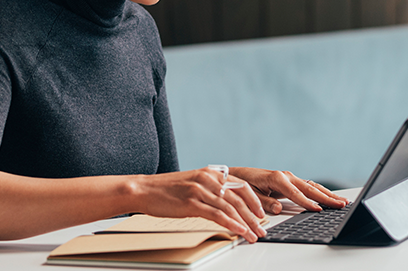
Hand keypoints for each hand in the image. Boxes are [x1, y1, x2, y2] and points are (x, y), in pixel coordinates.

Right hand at [132, 168, 267, 241]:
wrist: (144, 189)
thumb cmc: (167, 190)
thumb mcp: (193, 184)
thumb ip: (211, 189)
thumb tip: (228, 204)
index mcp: (211, 173)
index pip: (241, 186)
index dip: (255, 201)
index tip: (263, 214)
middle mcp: (209, 179)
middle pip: (240, 198)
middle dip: (254, 216)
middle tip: (263, 229)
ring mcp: (200, 190)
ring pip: (231, 207)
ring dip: (246, 223)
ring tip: (254, 235)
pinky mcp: (192, 202)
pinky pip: (217, 214)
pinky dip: (231, 224)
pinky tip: (239, 231)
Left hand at [228, 167, 348, 214]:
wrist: (238, 176)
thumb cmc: (243, 185)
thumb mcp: (251, 195)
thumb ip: (265, 202)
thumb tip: (279, 208)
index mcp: (277, 178)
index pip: (296, 193)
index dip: (308, 203)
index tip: (319, 210)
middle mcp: (286, 176)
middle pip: (310, 188)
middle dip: (326, 198)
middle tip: (341, 205)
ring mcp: (290, 178)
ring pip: (313, 186)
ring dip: (328, 194)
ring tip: (342, 201)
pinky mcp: (291, 181)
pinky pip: (309, 187)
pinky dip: (321, 192)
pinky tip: (330, 198)